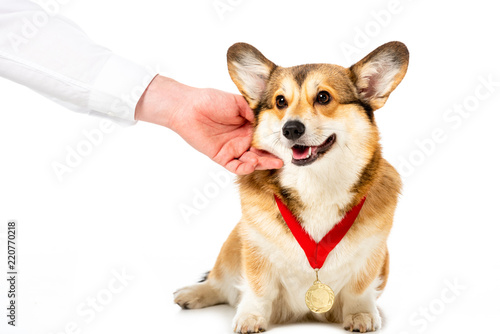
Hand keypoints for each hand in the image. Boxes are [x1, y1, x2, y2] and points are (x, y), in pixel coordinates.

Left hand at [135, 75, 282, 174]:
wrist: (188, 107)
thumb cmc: (211, 100)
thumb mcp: (237, 102)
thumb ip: (253, 112)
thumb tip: (268, 121)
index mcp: (248, 126)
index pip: (266, 137)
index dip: (276, 141)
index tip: (288, 143)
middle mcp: (242, 139)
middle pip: (262, 152)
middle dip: (273, 157)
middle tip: (285, 159)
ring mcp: (233, 149)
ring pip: (252, 161)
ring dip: (262, 163)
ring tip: (272, 162)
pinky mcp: (222, 157)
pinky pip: (236, 167)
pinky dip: (245, 168)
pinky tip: (252, 164)